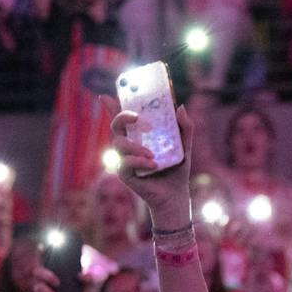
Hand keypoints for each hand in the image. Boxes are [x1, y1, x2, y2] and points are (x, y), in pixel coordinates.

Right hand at [107, 103, 194, 229]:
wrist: (176, 195)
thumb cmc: (177, 169)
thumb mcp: (184, 146)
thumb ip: (185, 128)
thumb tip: (180, 107)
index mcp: (138, 136)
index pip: (123, 119)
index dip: (112, 107)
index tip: (106, 96)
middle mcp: (129, 146)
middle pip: (115, 126)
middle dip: (121, 117)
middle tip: (137, 117)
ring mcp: (125, 159)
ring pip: (118, 144)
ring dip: (135, 146)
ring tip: (152, 155)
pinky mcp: (125, 174)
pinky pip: (124, 163)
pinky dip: (138, 161)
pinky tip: (153, 165)